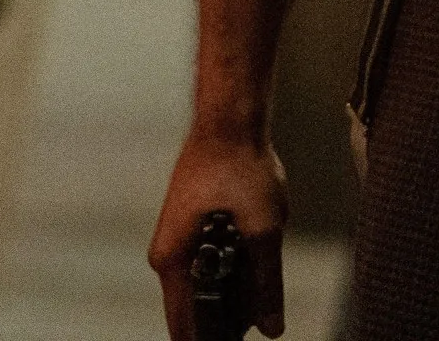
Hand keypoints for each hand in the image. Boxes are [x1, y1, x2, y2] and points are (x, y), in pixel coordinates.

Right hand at [150, 129, 286, 338]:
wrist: (230, 118)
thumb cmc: (239, 165)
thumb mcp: (263, 230)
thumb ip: (267, 284)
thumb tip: (272, 327)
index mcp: (172, 261)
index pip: (182, 327)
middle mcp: (166, 254)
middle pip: (193, 309)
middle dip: (226, 321)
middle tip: (259, 318)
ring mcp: (176, 240)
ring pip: (202, 287)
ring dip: (231, 295)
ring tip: (261, 292)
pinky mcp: (189, 227)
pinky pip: (206, 265)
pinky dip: (230, 272)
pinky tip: (254, 263)